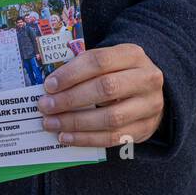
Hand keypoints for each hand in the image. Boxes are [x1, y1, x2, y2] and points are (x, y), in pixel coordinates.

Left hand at [36, 43, 164, 147]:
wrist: (149, 93)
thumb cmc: (119, 73)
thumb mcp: (108, 62)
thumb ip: (83, 68)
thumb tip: (50, 85)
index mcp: (133, 55)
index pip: (99, 61)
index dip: (72, 73)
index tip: (49, 85)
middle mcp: (146, 79)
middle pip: (106, 88)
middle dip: (71, 99)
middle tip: (46, 106)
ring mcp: (149, 106)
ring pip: (110, 117)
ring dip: (76, 122)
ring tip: (51, 123)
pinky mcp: (145, 129)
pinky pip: (113, 138)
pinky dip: (86, 139)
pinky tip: (66, 137)